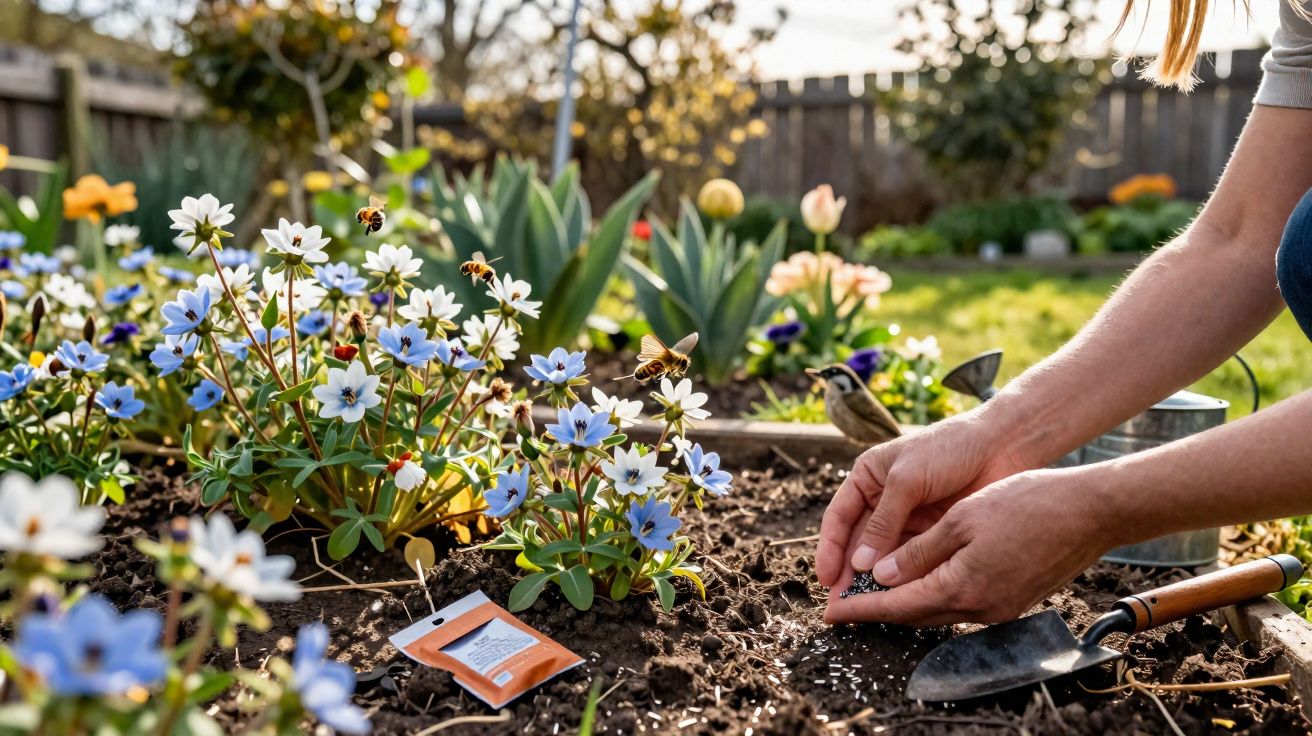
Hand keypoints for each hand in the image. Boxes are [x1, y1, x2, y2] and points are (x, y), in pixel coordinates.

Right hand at [815, 408, 1029, 594]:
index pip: (839, 519)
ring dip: (875, 579)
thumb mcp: (907, 480)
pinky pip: (912, 560)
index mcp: (868, 479)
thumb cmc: (949, 448)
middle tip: (844, 602)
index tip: (827, 579)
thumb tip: (860, 565)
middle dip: (850, 572)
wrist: (1001, 445)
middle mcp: (883, 501)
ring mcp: (909, 519)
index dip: (830, 550)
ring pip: (884, 556)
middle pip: (858, 543)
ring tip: (867, 605)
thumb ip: (883, 523)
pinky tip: (897, 595)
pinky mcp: (933, 533)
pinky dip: (903, 578)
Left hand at [824, 468, 1110, 624]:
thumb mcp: (961, 520)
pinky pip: (962, 603)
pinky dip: (934, 593)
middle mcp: (979, 608)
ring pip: (938, 609)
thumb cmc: (1027, 505)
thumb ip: (918, 553)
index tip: (829, 612)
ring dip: (905, 601)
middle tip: (843, 603)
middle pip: (914, 614)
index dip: (858, 608)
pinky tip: (921, 578)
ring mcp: (1000, 608)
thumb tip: (880, 577)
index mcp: (961, 587)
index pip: (895, 605)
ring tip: (872, 590)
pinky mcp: (1013, 600)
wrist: (1091, 512)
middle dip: (876, 609)